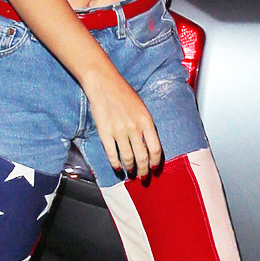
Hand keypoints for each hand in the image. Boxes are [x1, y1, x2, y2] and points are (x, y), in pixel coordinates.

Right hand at [83, 65, 162, 179]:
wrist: (104, 83)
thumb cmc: (123, 93)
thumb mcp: (142, 107)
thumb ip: (146, 125)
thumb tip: (149, 145)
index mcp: (146, 121)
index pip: (155, 149)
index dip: (155, 162)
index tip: (154, 168)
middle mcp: (134, 128)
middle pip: (142, 157)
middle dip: (144, 170)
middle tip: (143, 177)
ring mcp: (119, 131)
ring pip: (127, 158)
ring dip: (130, 168)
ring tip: (130, 173)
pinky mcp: (105, 133)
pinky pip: (112, 154)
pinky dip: (115, 163)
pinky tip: (117, 167)